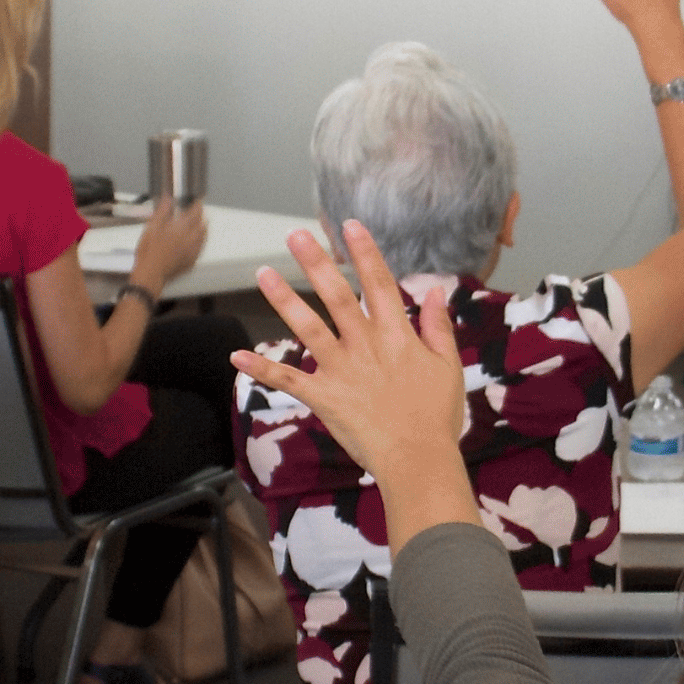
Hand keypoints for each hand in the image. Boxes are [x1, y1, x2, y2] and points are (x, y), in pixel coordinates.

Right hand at [130, 200, 206, 290]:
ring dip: (204, 228)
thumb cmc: (149, 251)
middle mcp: (190, 239)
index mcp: (181, 228)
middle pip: (202, 224)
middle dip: (202, 216)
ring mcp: (192, 251)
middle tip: (199, 212)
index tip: (197, 202)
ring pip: (204, 237)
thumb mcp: (151, 227)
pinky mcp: (191, 262)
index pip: (195, 213)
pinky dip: (202, 241)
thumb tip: (168, 199)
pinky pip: (201, 248)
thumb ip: (162, 211)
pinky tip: (198, 241)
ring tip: (201, 224)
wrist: (151, 273)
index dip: (198, 205)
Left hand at [231, 222, 477, 532]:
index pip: (378, 283)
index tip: (348, 224)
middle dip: (315, 262)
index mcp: (397, 335)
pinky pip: (287, 380)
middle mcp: (365, 345)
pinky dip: (261, 369)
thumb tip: (434, 290)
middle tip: (294, 235)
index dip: (364, 251)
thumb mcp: (447, 366)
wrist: (418, 459)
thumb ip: (438, 325)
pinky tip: (236, 356)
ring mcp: (341, 370)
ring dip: (284, 300)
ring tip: (263, 273)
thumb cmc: (437, 416)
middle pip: (337, 295)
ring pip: (307, 328)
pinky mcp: (323, 398)